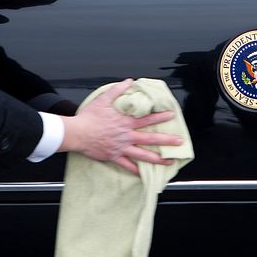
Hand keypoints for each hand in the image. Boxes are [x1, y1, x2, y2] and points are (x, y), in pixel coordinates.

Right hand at [60, 79, 182, 173]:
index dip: (161, 116)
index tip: (172, 115)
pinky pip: (127, 165)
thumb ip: (118, 90)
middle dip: (167, 140)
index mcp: (125, 122)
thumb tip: (128, 81)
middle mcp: (126, 136)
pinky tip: (143, 174)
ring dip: (157, 159)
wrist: (77, 133)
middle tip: (179, 142)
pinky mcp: (113, 156)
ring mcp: (121, 148)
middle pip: (150, 138)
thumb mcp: (103, 99)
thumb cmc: (89, 116)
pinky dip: (135, 170)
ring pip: (143, 155)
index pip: (147, 119)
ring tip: (169, 161)